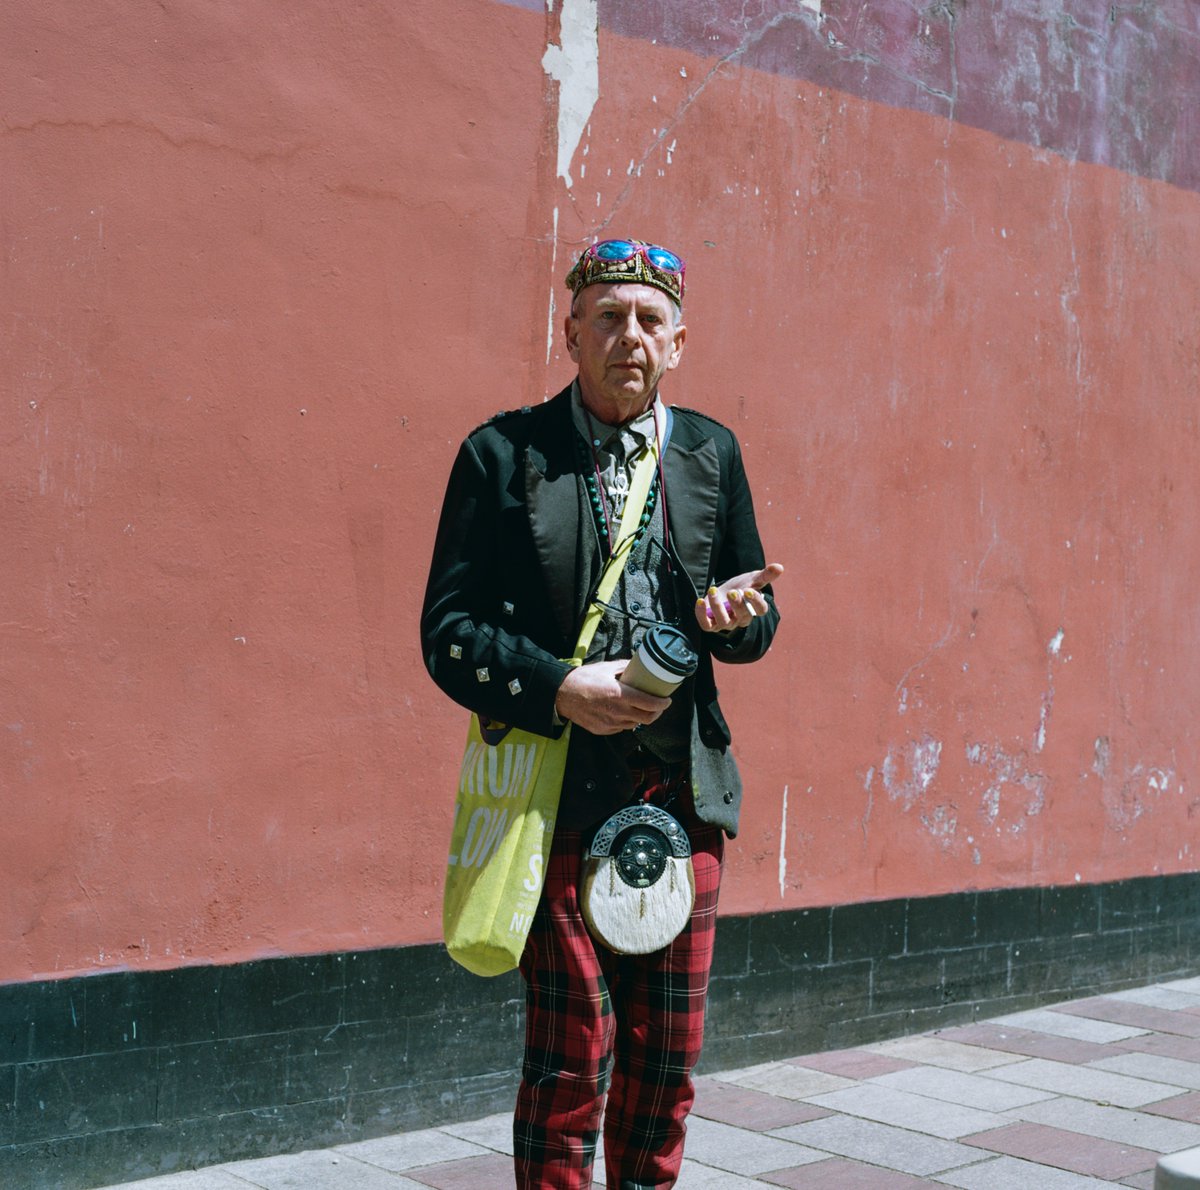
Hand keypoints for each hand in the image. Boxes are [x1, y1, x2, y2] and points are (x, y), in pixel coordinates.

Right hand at [554, 660, 670, 735]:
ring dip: (641, 717)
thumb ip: (624, 667)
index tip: (667, 700)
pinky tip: (624, 713)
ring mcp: (610, 723)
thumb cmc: (583, 679)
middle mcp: (617, 712)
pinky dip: (627, 722)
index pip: (650, 704)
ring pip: (635, 724)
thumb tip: (637, 665)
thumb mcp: (605, 668)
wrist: (562, 695)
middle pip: (647, 719)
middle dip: (657, 713)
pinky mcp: (603, 730)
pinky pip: (621, 728)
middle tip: (658, 706)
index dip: (663, 704)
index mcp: (620, 695)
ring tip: (641, 708)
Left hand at [695, 562, 784, 633]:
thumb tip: (779, 567)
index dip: (755, 601)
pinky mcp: (711, 624)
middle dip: (737, 604)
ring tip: (713, 590)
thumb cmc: (741, 586)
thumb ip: (766, 575)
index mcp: (754, 609)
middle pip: (742, 616)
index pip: (760, 610)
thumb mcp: (753, 579)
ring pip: (724, 621)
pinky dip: (701, 614)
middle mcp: (741, 619)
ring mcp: (726, 623)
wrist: (724, 592)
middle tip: (733, 591)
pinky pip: (706, 625)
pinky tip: (700, 601)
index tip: (749, 590)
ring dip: (718, 607)